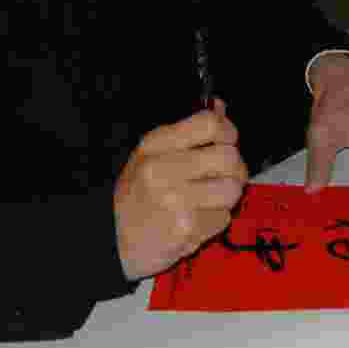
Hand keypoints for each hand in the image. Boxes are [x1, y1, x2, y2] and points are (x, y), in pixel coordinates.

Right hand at [113, 99, 247, 280]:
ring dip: (228, 196)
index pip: (210, 124)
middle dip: (234, 167)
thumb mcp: (152, 153)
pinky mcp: (186, 228)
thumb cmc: (138, 195)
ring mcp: (174, 199)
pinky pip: (223, 217)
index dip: (228, 131)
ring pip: (232, 188)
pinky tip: (197, 219)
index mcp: (155, 144)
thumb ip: (188, 130)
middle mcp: (162, 169)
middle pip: (228, 156)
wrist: (113, 241)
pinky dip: (216, 219)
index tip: (228, 140)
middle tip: (224, 176)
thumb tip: (219, 106)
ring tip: (209, 199)